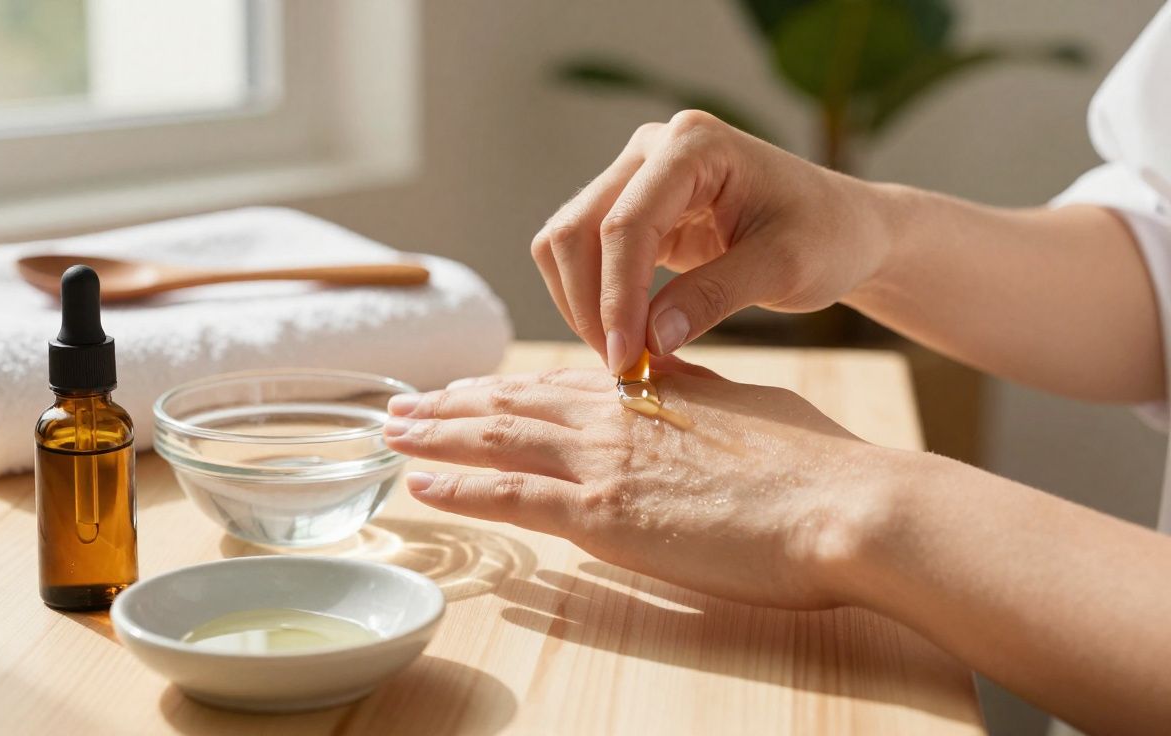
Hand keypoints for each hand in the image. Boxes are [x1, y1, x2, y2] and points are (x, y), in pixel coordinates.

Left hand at [382, 358, 895, 608]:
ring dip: (437, 438)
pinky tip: (422, 487)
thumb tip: (663, 373)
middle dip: (449, 406)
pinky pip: (514, 498)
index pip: (555, 383)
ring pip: (498, 441)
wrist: (847, 503)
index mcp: (648, 390)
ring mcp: (606, 463)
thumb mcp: (747, 404)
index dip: (502, 387)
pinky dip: (461, 490)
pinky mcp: (607, 515)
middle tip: (401, 408)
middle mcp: (615, 417)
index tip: (464, 389)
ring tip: (392, 436)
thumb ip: (692, 390)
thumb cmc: (813, 463)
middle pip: (511, 405)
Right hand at [532, 110, 889, 373]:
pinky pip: (582, 256)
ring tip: (627, 358)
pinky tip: (628, 338)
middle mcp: (651, 150)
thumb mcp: (785, 269)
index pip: (626, 223)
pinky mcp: (629, 210)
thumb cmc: (827, 236)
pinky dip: (591, 301)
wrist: (842, 227)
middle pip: (577, 229)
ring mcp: (634, 177)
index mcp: (694, 145)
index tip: (626, 361)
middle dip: (590, 305)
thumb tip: (647, 341)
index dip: (616, 297)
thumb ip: (714, 298)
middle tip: (624, 369)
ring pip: (565, 243)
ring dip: (582, 306)